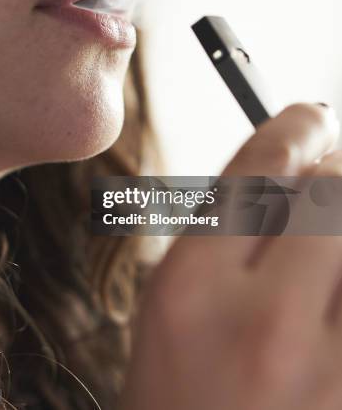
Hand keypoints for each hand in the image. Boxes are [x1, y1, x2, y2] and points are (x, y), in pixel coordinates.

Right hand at [121, 104, 341, 409]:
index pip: (261, 168)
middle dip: (335, 170)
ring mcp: (328, 371)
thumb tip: (290, 165)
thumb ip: (224, 225)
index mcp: (193, 289)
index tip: (311, 116)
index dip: (295, 126)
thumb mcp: (172, 299)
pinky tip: (332, 285)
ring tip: (327, 240)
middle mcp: (265, 324)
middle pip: (334, 191)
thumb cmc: (176, 392)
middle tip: (328, 175)